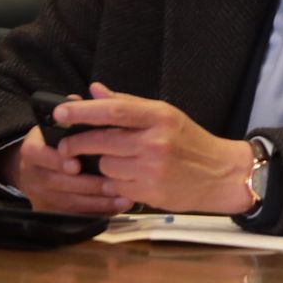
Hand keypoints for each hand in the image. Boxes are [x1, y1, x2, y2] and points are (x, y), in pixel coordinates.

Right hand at [7, 122, 133, 216]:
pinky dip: (97, 212)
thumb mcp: (61, 124)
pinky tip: (117, 207)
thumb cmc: (57, 141)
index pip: (38, 155)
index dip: (57, 161)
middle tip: (114, 183)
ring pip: (68, 203)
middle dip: (87, 185)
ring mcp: (40, 195)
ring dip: (97, 201)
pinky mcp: (50, 212)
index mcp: (32, 149)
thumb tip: (84, 95)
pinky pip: (74, 216)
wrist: (38, 166)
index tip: (76, 165)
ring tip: (124, 197)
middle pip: (57, 183)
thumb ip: (74, 112)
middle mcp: (32, 174)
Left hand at [54, 83, 256, 213]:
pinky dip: (118, 183)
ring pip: (106, 166)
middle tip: (67, 145)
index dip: (82, 112)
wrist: (222, 175)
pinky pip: (117, 186)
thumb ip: (128, 104)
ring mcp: (152, 169)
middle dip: (77, 143)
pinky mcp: (150, 192)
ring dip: (105, 165)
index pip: (113, 111)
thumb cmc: (191, 142)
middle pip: (101, 141)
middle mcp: (155, 141)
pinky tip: (134, 178)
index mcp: (159, 116)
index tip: (60, 113)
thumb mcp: (166, 115)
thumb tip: (95, 90)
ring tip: (123, 162)